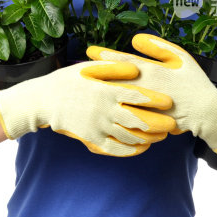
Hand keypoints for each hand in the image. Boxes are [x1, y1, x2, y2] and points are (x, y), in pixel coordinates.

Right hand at [0, 61, 175, 156]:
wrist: (44, 100)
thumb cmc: (68, 80)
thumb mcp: (90, 67)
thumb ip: (114, 67)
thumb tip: (137, 68)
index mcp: (105, 90)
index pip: (137, 96)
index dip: (156, 100)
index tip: (170, 101)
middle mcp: (103, 110)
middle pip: (138, 120)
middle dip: (158, 123)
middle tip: (173, 124)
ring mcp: (97, 126)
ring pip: (129, 136)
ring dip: (148, 138)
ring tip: (161, 136)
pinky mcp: (91, 138)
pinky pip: (115, 149)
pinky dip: (131, 150)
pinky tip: (141, 148)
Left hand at [87, 34, 216, 153]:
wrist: (207, 114)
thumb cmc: (193, 82)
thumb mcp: (180, 58)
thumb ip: (157, 47)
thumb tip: (134, 39)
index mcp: (154, 72)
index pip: (125, 62)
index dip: (106, 56)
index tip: (90, 51)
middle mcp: (147, 90)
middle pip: (116, 81)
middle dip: (97, 75)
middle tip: (77, 69)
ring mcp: (146, 108)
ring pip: (118, 100)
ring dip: (101, 94)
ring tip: (83, 89)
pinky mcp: (147, 123)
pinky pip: (126, 118)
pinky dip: (112, 115)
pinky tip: (97, 113)